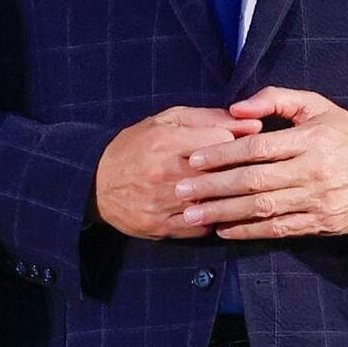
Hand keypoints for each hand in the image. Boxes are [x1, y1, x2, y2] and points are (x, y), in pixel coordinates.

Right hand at [92, 106, 250, 239]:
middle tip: (242, 169)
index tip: (236, 146)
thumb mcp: (167, 122)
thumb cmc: (135, 146)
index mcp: (167, 141)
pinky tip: (212, 210)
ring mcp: (163, 203)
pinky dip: (212, 219)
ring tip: (232, 191)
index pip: (224, 142)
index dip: (236, 143)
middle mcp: (165, 173)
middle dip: (237, 171)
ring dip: (227, 198)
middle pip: (222, 174)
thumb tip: (253, 123)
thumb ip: (211, 118)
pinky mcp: (160, 226)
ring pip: (214, 203)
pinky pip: (201, 227)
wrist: (94, 183)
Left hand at [190, 87, 347, 240]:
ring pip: (262, 207)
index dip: (223, 154)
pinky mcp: (319, 223)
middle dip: (213, 186)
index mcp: (311, 139)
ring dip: (223, 212)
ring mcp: (317, 199)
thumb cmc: (343, 137)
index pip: (258, 147)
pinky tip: (223, 230)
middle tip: (181, 190)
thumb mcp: (318, 107)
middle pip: (255, 180)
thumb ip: (277, 99)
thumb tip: (236, 108)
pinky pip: (278, 229)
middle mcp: (314, 170)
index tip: (194, 159)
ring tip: (192, 214)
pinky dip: (248, 231)